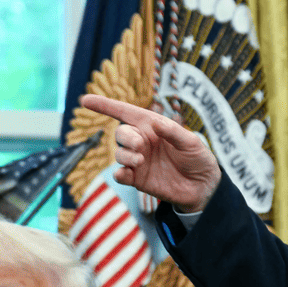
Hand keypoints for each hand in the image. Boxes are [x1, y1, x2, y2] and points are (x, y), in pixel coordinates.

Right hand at [83, 94, 222, 211]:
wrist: (202, 186)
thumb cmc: (198, 158)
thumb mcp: (191, 142)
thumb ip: (173, 132)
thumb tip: (155, 124)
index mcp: (152, 126)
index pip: (124, 112)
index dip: (105, 105)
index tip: (85, 100)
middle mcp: (142, 141)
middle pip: (120, 133)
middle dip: (126, 137)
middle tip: (140, 145)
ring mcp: (138, 160)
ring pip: (119, 153)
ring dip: (125, 155)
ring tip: (141, 161)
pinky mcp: (137, 179)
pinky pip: (120, 174)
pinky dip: (120, 173)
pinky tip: (127, 173)